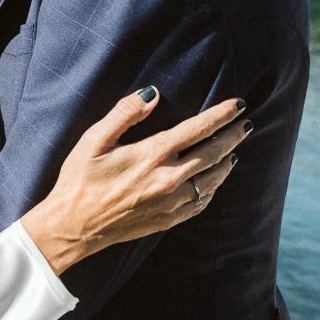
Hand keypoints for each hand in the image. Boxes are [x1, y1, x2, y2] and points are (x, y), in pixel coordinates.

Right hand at [21, 90, 247, 274]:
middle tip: (247, 123)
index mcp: (152, 155)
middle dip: (233, 135)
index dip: (221, 114)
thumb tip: (153, 92)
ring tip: (235, 148)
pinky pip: (201, 202)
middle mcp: (168, 179)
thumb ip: (125, 113)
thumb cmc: (80, 179)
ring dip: (227, 160)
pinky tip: (215, 180)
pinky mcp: (167, 219)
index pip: (198, 129)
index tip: (238, 104)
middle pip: (213, 153)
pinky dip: (214, 188)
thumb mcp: (94, 139)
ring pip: (212, 179)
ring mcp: (171, 202)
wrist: (73, 226)